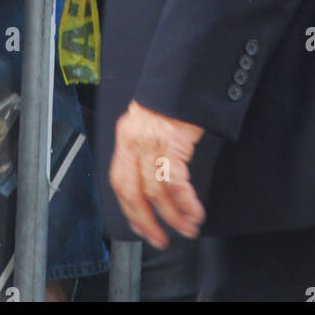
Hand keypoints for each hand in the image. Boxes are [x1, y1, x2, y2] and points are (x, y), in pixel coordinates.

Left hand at [109, 100, 205, 248]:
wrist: (183, 75)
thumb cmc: (169, 98)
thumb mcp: (147, 121)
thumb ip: (143, 147)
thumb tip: (148, 177)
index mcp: (125, 137)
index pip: (119, 181)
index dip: (128, 208)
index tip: (139, 225)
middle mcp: (134, 142)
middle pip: (134, 192)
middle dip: (147, 221)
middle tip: (159, 239)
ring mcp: (152, 142)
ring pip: (156, 191)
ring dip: (172, 216)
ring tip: (186, 229)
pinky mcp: (173, 142)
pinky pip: (177, 182)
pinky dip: (186, 202)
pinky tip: (195, 212)